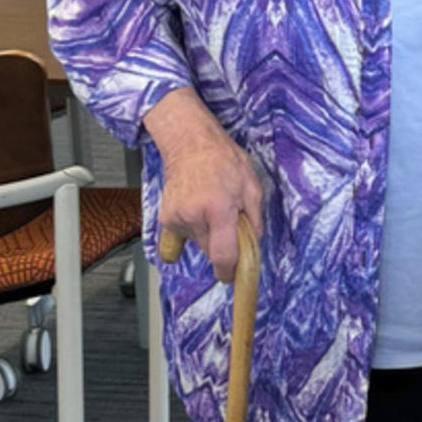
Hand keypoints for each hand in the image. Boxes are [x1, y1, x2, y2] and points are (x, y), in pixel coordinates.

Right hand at [143, 87, 264, 282]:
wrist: (191, 144)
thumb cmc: (224, 160)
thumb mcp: (253, 187)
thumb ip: (255, 221)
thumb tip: (252, 245)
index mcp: (218, 210)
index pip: (223, 257)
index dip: (230, 272)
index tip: (233, 276)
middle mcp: (194, 217)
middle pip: (212, 252)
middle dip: (225, 246)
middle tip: (230, 222)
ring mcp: (177, 219)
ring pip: (200, 244)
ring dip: (210, 235)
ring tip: (213, 208)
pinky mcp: (166, 219)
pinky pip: (184, 237)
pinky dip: (195, 230)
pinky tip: (198, 211)